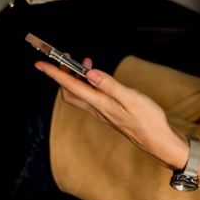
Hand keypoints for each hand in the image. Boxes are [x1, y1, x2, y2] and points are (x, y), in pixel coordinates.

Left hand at [35, 58, 188, 169]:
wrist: (158, 141)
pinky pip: (90, 98)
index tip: (41, 64)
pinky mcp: (109, 113)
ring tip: (85, 63)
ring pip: (79, 95)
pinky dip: (88, 85)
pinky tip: (98, 79)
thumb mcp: (131, 98)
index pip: (71, 86)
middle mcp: (97, 109)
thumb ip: (109, 85)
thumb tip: (89, 73)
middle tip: (67, 59)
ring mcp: (102, 112)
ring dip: (76, 78)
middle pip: (69, 92)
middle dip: (62, 75)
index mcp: (100, 103)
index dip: (54, 74)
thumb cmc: (148, 120)